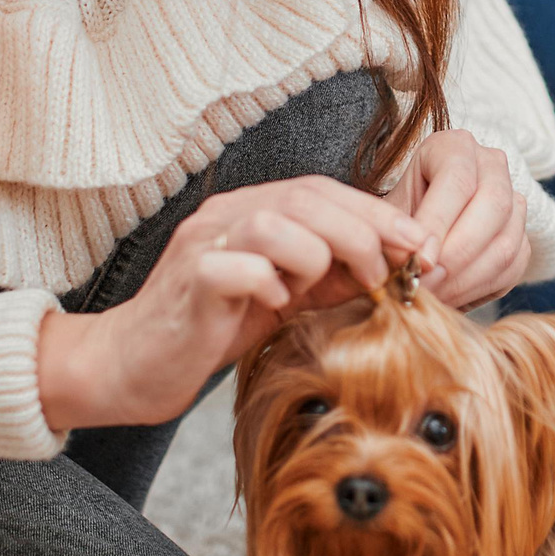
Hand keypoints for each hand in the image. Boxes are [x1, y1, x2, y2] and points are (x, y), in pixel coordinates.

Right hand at [37, 177, 434, 431]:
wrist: (132, 365)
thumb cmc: (210, 329)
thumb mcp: (284, 297)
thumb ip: (330, 276)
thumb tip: (396, 265)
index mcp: (250, 211)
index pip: (324, 190)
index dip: (377, 212)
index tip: (422, 244)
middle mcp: (225, 216)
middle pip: (307, 198)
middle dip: (361, 234)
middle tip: (385, 275)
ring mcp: (203, 244)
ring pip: (275, 223)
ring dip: (314, 258)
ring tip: (316, 293)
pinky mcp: (190, 283)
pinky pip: (240, 268)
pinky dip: (270, 285)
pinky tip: (273, 307)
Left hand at [387, 129, 530, 310]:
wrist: (411, 235)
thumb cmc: (392, 220)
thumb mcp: (383, 218)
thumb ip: (391, 234)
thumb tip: (406, 263)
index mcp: (454, 147)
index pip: (456, 179)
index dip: (438, 222)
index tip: (418, 261)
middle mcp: (491, 166)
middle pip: (492, 206)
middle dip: (456, 254)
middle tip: (425, 285)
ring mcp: (513, 201)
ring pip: (506, 242)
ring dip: (466, 278)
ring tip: (432, 299)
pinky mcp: (522, 238)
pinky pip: (513, 267)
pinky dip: (480, 289)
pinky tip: (450, 298)